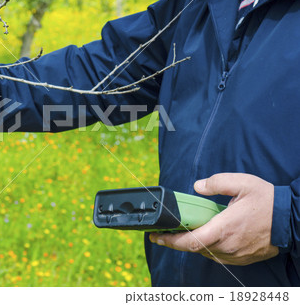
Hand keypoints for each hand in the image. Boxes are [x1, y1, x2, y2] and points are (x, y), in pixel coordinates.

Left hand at [149, 173, 278, 265]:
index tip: (156, 236)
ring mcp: (235, 255)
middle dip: (175, 241)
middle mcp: (227, 246)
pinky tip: (204, 238)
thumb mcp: (241, 183)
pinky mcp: (241, 259)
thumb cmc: (267, 201)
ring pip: (204, 253)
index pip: (190, 241)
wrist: (292, 219)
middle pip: (193, 248)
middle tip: (163, 233)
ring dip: (191, 244)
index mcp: (224, 228)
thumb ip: (216, 183)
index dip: (170, 241)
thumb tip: (197, 186)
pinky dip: (206, 248)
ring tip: (182, 232)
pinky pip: (217, 256)